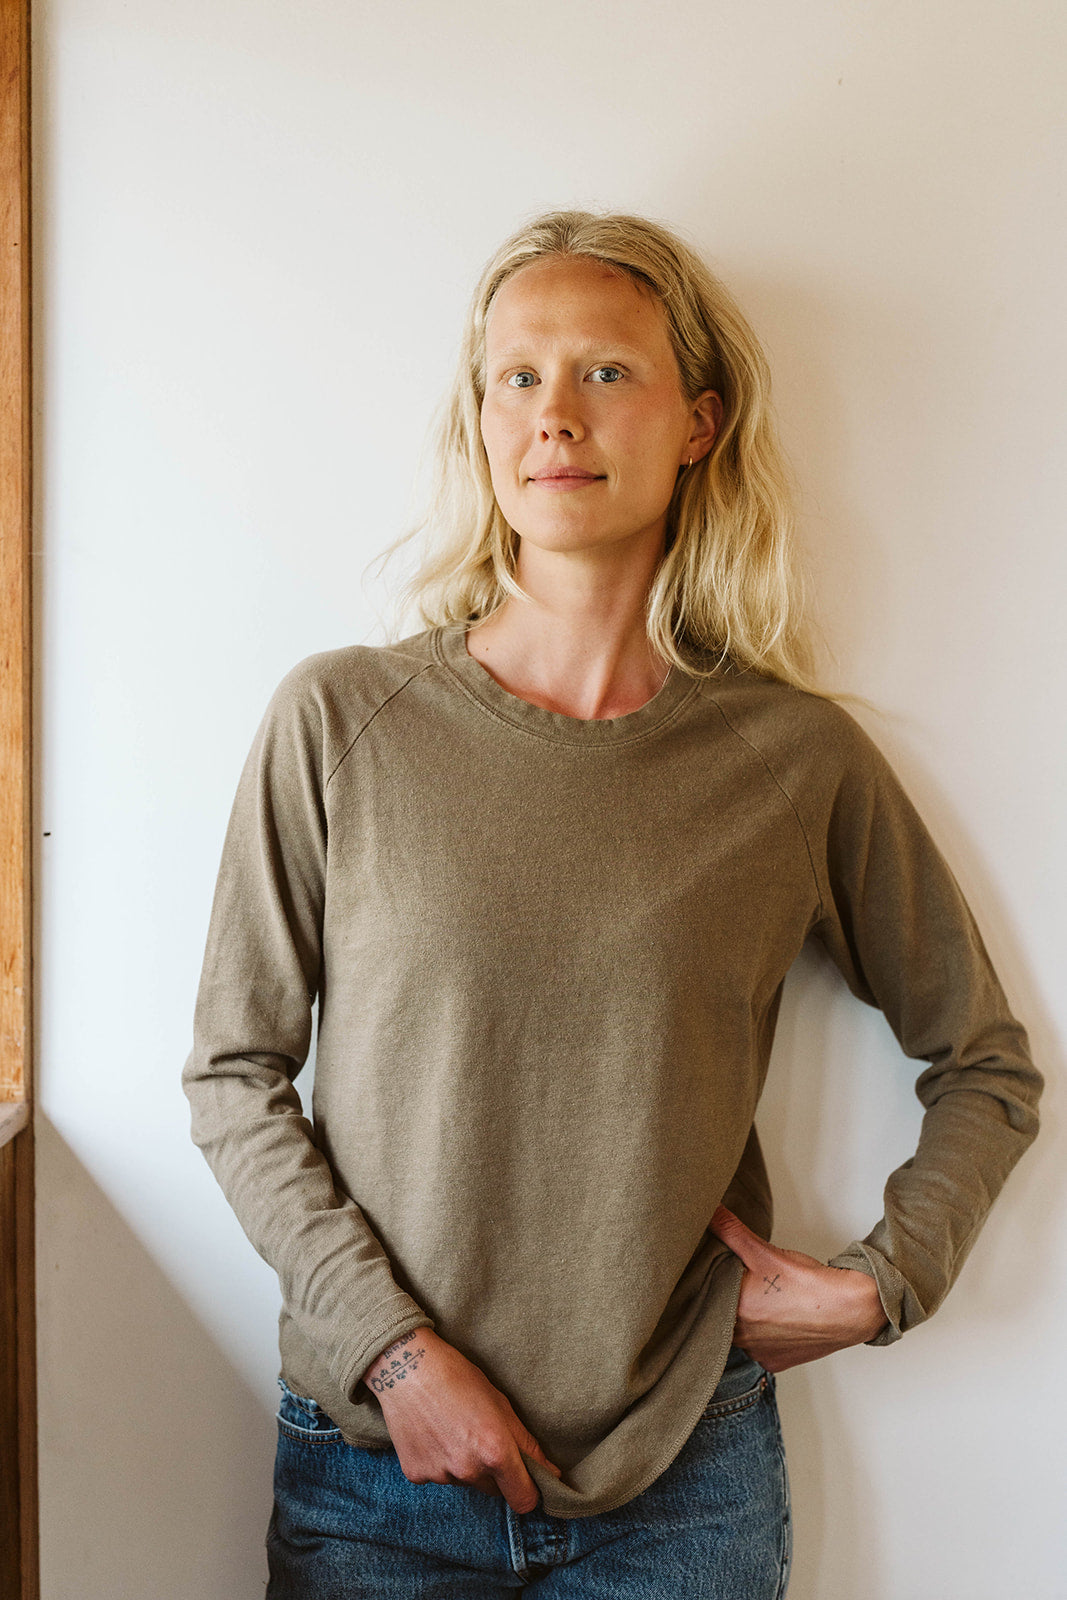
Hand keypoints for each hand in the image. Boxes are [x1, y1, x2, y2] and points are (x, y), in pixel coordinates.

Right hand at [362, 1329, 562, 1512]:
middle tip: (481, 1437)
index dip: (530, 1493)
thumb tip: (550, 1473)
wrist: (406, 1367)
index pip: (523, 1500)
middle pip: (494, 1490)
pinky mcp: (416, 1474)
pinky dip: (439, 1461)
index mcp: (495, 1452)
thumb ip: (526, 1444)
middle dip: (495, 1473)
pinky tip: (432, 1433)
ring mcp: (440, 1475)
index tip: (528, 1481)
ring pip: (464, 1482)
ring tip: (453, 1428)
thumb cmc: (458, 1377)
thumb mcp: (500, 1403)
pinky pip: (438, 1476)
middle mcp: (468, 1470)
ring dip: (465, 1465)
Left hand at [709, 1206, 888, 1372]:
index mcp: (734, 1311)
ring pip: (739, 1334)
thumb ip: (731, 1231)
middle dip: (726, 1301)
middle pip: (721, 1317)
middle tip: (739, 1284)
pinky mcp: (776, 1363)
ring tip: (760, 1300)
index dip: (707, 1286)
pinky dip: (763, 1335)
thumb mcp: (765, 1252)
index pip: (705, 1299)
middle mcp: (742, 1339)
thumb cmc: (809, 1284)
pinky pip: (759, 1348)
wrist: (851, 1311)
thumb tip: (710, 1212)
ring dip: (745, 1319)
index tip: (711, 1276)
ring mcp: (759, 1354)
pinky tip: (774, 1319)